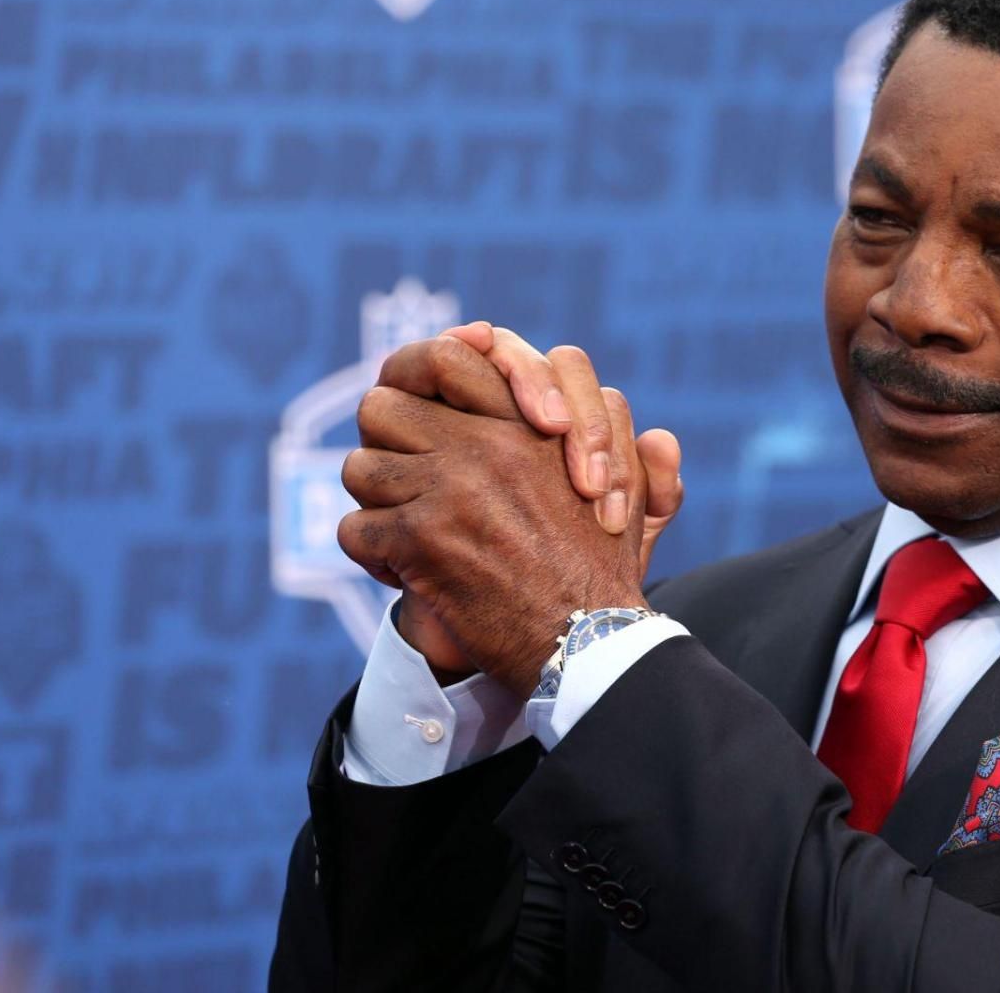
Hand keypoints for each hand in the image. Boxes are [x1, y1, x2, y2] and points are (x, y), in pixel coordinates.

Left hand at [338, 336, 652, 691]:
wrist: (586, 642)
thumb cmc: (605, 570)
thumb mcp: (628, 490)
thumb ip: (620, 440)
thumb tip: (644, 425)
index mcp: (524, 425)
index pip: (444, 357)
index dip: (419, 378)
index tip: (422, 407)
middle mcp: (483, 446)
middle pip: (381, 406)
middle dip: (385, 444)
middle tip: (403, 476)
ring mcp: (448, 490)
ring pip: (360, 469)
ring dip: (377, 504)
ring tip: (404, 528)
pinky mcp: (421, 542)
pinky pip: (356, 529)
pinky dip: (373, 557)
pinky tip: (403, 571)